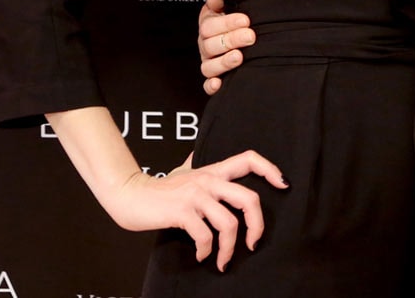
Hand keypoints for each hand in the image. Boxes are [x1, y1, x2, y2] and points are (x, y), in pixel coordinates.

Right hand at [103, 150, 286, 270]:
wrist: (131, 196)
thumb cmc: (161, 188)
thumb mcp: (185, 172)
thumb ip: (199, 166)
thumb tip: (199, 154)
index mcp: (214, 170)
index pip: (249, 158)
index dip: (270, 169)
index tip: (283, 184)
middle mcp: (209, 180)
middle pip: (249, 198)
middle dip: (258, 225)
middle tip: (253, 244)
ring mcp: (196, 195)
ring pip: (229, 223)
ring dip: (229, 249)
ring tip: (223, 260)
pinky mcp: (182, 211)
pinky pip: (205, 235)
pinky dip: (206, 251)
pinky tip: (202, 256)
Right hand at [198, 0, 252, 94]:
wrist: (237, 35)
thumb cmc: (234, 20)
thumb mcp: (227, 7)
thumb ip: (220, 1)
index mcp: (207, 27)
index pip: (210, 26)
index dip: (227, 23)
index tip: (246, 20)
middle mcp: (205, 46)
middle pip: (210, 46)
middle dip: (231, 40)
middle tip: (250, 36)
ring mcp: (208, 63)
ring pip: (208, 66)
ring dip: (223, 62)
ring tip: (239, 57)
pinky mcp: (213, 79)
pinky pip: (207, 86)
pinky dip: (211, 86)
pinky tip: (219, 84)